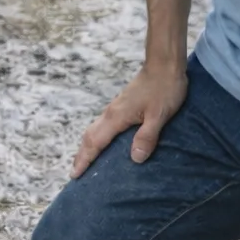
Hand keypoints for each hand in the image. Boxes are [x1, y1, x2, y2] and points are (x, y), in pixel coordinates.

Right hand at [72, 62, 187, 176]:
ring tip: (85, 161)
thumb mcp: (159, 115)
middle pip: (89, 136)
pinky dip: (97, 138)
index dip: (85, 159)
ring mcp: (116, 108)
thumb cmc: (164, 89)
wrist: (164, 65)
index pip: (96, 142)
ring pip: (95, 130)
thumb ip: (147, 136)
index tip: (75, 175)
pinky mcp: (122, 106)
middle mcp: (111, 113)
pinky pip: (103, 126)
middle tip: (75, 173)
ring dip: (87, 146)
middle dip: (81, 155)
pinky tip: (105, 143)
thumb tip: (135, 159)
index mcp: (117, 117)